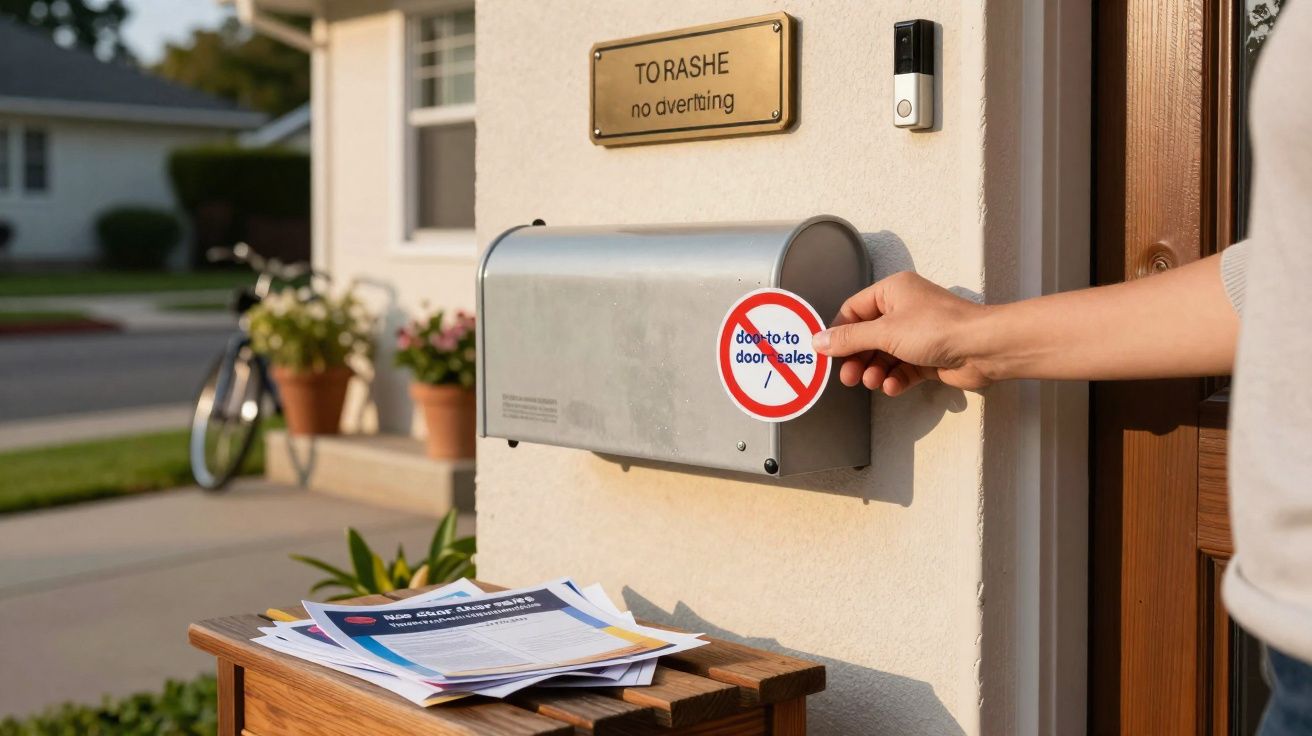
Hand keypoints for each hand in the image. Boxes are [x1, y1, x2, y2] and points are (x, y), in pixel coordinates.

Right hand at [812, 271, 991, 395]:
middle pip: (868, 336)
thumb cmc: (938, 328)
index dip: (839, 332)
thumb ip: (849, 339)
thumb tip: (819, 341)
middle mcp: (905, 309)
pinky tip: (892, 387)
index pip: (854, 310)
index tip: (826, 353)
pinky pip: (903, 368)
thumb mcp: (885, 332)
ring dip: (875, 370)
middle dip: (857, 357)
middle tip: (847, 377)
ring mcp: (918, 334)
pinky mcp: (929, 356)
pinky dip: (895, 378)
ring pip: (885, 355)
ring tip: (871, 382)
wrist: (983, 348)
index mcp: (893, 291)